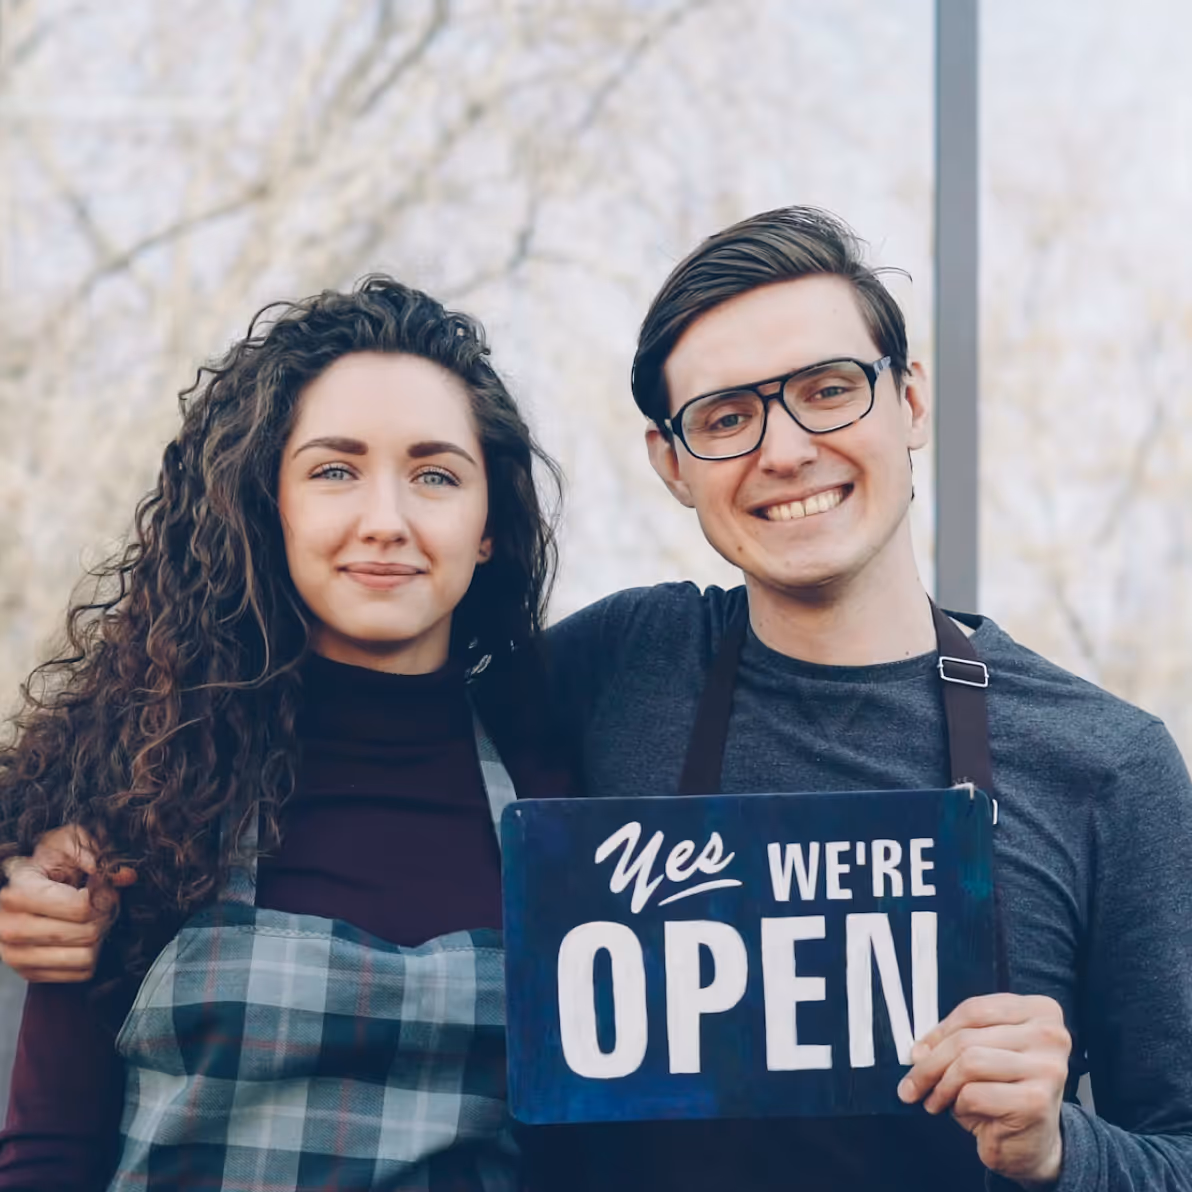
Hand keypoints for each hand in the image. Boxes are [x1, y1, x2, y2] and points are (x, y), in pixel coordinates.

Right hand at [0, 826, 135, 981]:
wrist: (18, 888)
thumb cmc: (46, 863)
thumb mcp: (66, 844)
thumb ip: (94, 853)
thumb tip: (126, 876)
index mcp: (17, 894)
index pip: (80, 907)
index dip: (102, 895)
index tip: (100, 886)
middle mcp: (10, 929)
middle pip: (87, 933)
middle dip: (104, 915)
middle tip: (103, 902)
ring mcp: (16, 956)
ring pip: (86, 956)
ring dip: (99, 936)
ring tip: (93, 918)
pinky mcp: (29, 973)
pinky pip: (80, 973)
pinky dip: (90, 954)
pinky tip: (82, 935)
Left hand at [897, 993, 1069, 1186]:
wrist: (1035, 1144)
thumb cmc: (1007, 1094)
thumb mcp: (984, 1054)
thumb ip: (956, 1040)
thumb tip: (920, 1050)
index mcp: (1040, 1011)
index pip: (974, 1009)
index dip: (939, 1031)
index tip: (919, 1050)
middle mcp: (1050, 1035)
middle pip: (967, 1037)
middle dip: (930, 1063)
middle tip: (913, 1082)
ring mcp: (1047, 1068)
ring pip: (969, 1063)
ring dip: (942, 1086)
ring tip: (936, 1100)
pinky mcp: (1035, 1101)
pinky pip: (975, 1094)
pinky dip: (959, 1105)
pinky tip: (965, 1113)